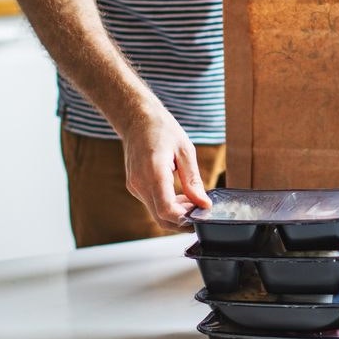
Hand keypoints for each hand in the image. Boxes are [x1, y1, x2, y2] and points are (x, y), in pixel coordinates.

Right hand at [119, 109, 211, 227]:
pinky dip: (167, 206)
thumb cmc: (162, 130)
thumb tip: (204, 203)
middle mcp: (140, 183)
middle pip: (161, 218)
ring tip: (193, 200)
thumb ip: (193, 180)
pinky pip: (152, 204)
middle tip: (201, 209)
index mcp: (153, 172)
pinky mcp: (134, 187)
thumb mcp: (185, 150)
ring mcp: (135, 186)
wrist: (137, 119)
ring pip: (156, 213)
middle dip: (183, 220)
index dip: (185, 219)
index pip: (166, 209)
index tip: (202, 214)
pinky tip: (180, 195)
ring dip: (176, 213)